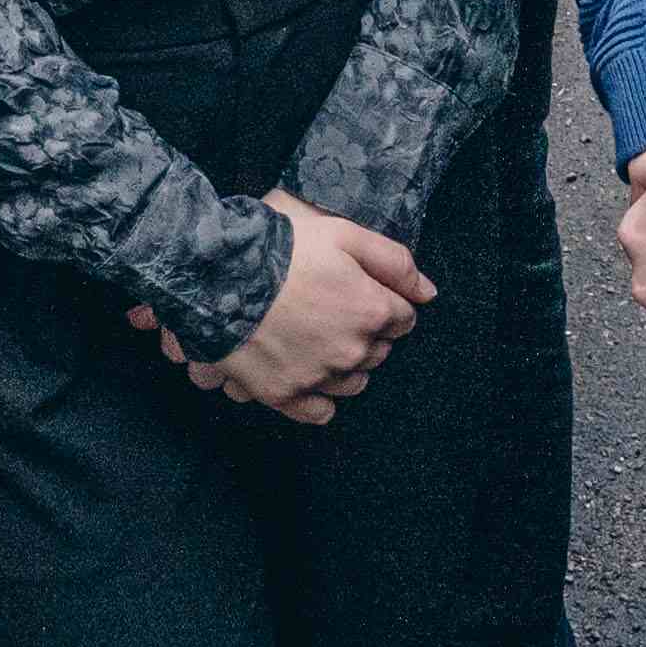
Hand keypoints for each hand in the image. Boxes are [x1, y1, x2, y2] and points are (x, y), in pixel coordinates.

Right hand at [157, 198, 429, 421]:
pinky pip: (319, 411)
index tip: (359, 290)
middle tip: (333, 308)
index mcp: (371, 310)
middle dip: (365, 332)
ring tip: (317, 337)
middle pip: (378, 351)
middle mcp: (351, 351)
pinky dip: (318, 396)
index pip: (402, 318)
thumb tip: (428, 292)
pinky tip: (307, 372)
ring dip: (345, 364)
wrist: (217, 273)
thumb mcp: (345, 234)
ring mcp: (318, 376)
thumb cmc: (282, 246)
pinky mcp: (285, 394)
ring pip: (353, 382)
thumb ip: (395, 263)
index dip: (383, 301)